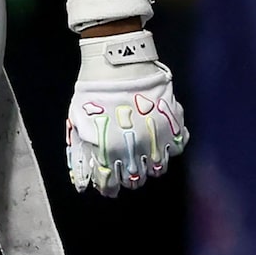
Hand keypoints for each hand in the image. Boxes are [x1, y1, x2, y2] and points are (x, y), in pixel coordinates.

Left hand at [66, 30, 186, 195]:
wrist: (117, 66)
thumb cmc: (93, 94)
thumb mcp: (78, 125)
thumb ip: (83, 153)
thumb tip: (83, 180)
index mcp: (110, 152)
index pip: (111, 185)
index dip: (109, 188)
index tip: (108, 186)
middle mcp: (136, 150)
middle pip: (137, 181)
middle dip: (129, 179)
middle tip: (125, 170)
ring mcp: (158, 138)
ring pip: (159, 169)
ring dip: (150, 166)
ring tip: (142, 157)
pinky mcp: (174, 124)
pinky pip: (177, 147)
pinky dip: (170, 149)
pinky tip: (160, 143)